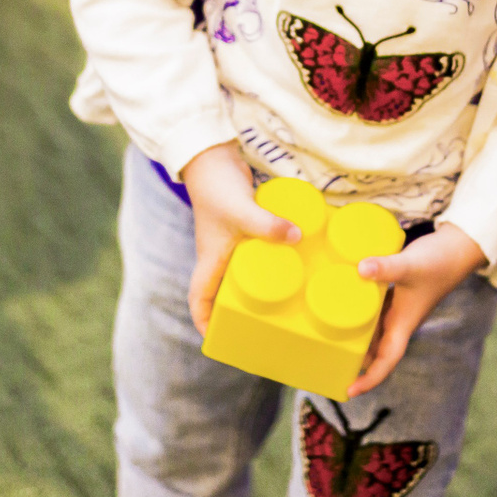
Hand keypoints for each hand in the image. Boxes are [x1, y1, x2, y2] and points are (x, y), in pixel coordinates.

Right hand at [178, 142, 300, 334]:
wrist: (211, 155)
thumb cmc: (217, 187)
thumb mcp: (242, 210)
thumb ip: (267, 225)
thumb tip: (297, 238)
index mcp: (209, 260)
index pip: (198, 299)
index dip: (205, 322)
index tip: (216, 340)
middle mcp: (218, 255)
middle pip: (223, 292)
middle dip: (237, 311)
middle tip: (263, 324)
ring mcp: (232, 241)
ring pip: (243, 273)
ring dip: (259, 286)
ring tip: (286, 298)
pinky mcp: (245, 226)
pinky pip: (257, 252)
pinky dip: (271, 259)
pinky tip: (293, 259)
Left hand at [346, 223, 485, 397]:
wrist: (459, 247)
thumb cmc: (439, 261)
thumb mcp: (411, 265)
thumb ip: (387, 267)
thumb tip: (360, 269)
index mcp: (404, 324)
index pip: (386, 361)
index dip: (369, 380)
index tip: (349, 391)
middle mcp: (400, 321)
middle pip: (376, 352)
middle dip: (355, 363)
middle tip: (327, 366)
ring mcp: (398, 308)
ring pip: (374, 332)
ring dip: (356, 340)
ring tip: (329, 341)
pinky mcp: (396, 294)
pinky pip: (374, 313)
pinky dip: (360, 315)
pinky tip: (344, 306)